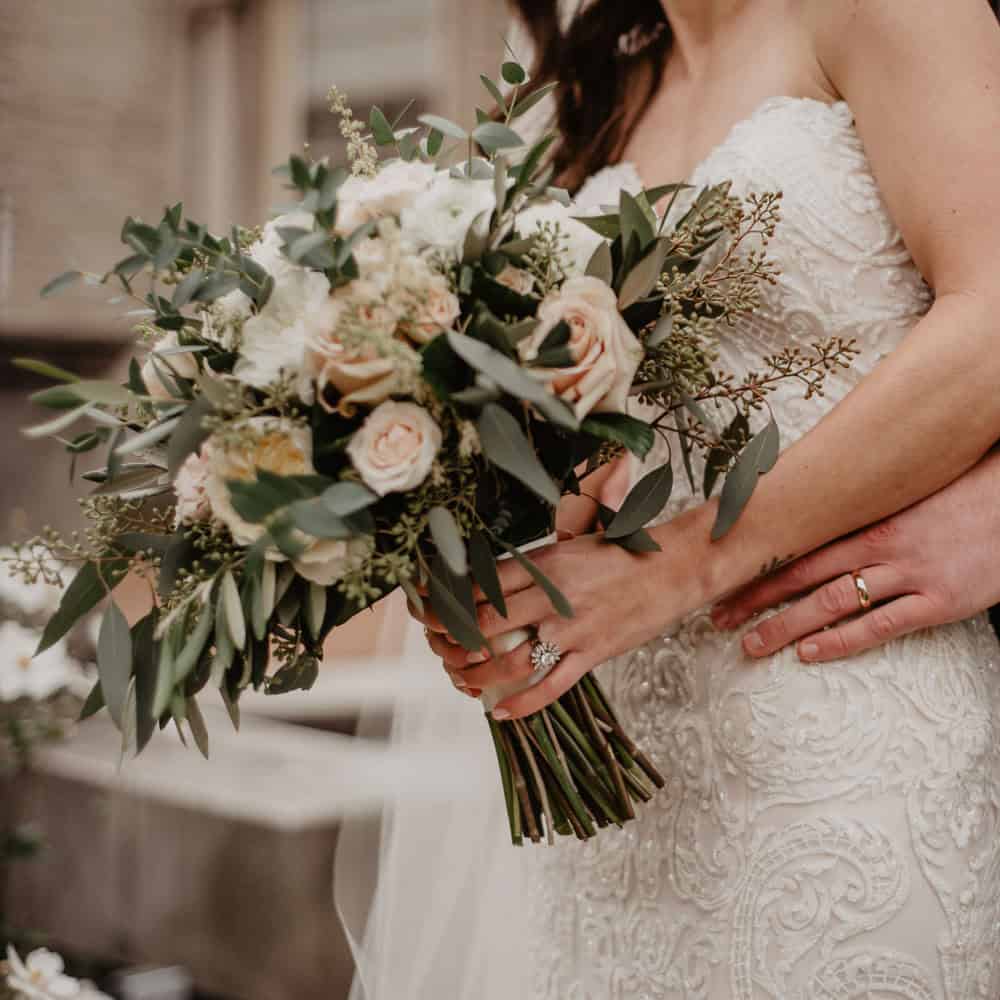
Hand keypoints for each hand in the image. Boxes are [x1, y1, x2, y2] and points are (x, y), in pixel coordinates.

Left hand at [415, 515, 705, 718]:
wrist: (677, 566)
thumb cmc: (624, 551)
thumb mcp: (573, 542)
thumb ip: (535, 562)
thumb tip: (493, 578)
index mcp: (545, 562)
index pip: (481, 585)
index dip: (449, 601)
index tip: (429, 611)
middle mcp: (554, 595)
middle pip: (485, 624)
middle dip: (452, 640)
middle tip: (438, 648)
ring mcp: (574, 629)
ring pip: (511, 662)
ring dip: (477, 676)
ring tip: (461, 681)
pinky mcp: (594, 654)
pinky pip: (551, 687)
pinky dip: (521, 705)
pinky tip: (499, 712)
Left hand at [712, 450, 999, 661]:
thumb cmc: (962, 491)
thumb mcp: (907, 492)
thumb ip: (865, 508)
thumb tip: (819, 517)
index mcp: (867, 516)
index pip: (798, 545)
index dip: (758, 566)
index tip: (722, 580)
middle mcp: (880, 543)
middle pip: (802, 575)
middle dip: (756, 599)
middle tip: (718, 620)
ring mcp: (910, 572)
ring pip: (831, 602)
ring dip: (786, 626)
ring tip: (752, 645)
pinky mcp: (941, 600)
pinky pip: (882, 625)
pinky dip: (842, 640)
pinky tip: (811, 653)